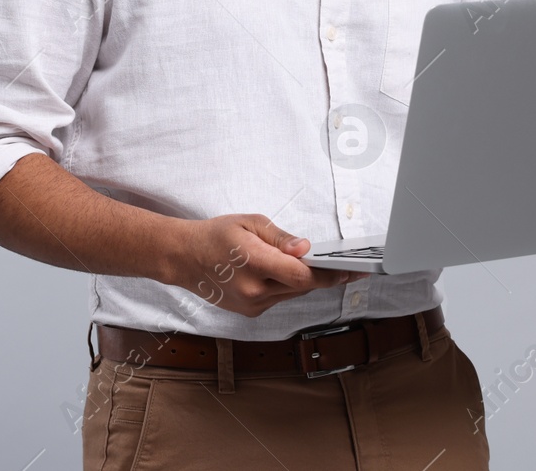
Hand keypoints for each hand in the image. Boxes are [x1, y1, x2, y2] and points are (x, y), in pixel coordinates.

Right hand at [162, 214, 356, 317]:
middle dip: (320, 274)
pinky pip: (279, 299)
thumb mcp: (249, 223)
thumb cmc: (215, 235)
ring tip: (298, 262)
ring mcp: (251, 304)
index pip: (302, 275)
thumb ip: (280, 238)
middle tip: (337, 263)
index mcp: (255, 263)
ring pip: (292, 294)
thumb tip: (305, 249)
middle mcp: (254, 290)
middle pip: (302, 286)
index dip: (331, 274)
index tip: (352, 271)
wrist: (183, 258)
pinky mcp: (249, 311)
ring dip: (301, 280)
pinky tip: (276, 272)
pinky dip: (284, 286)